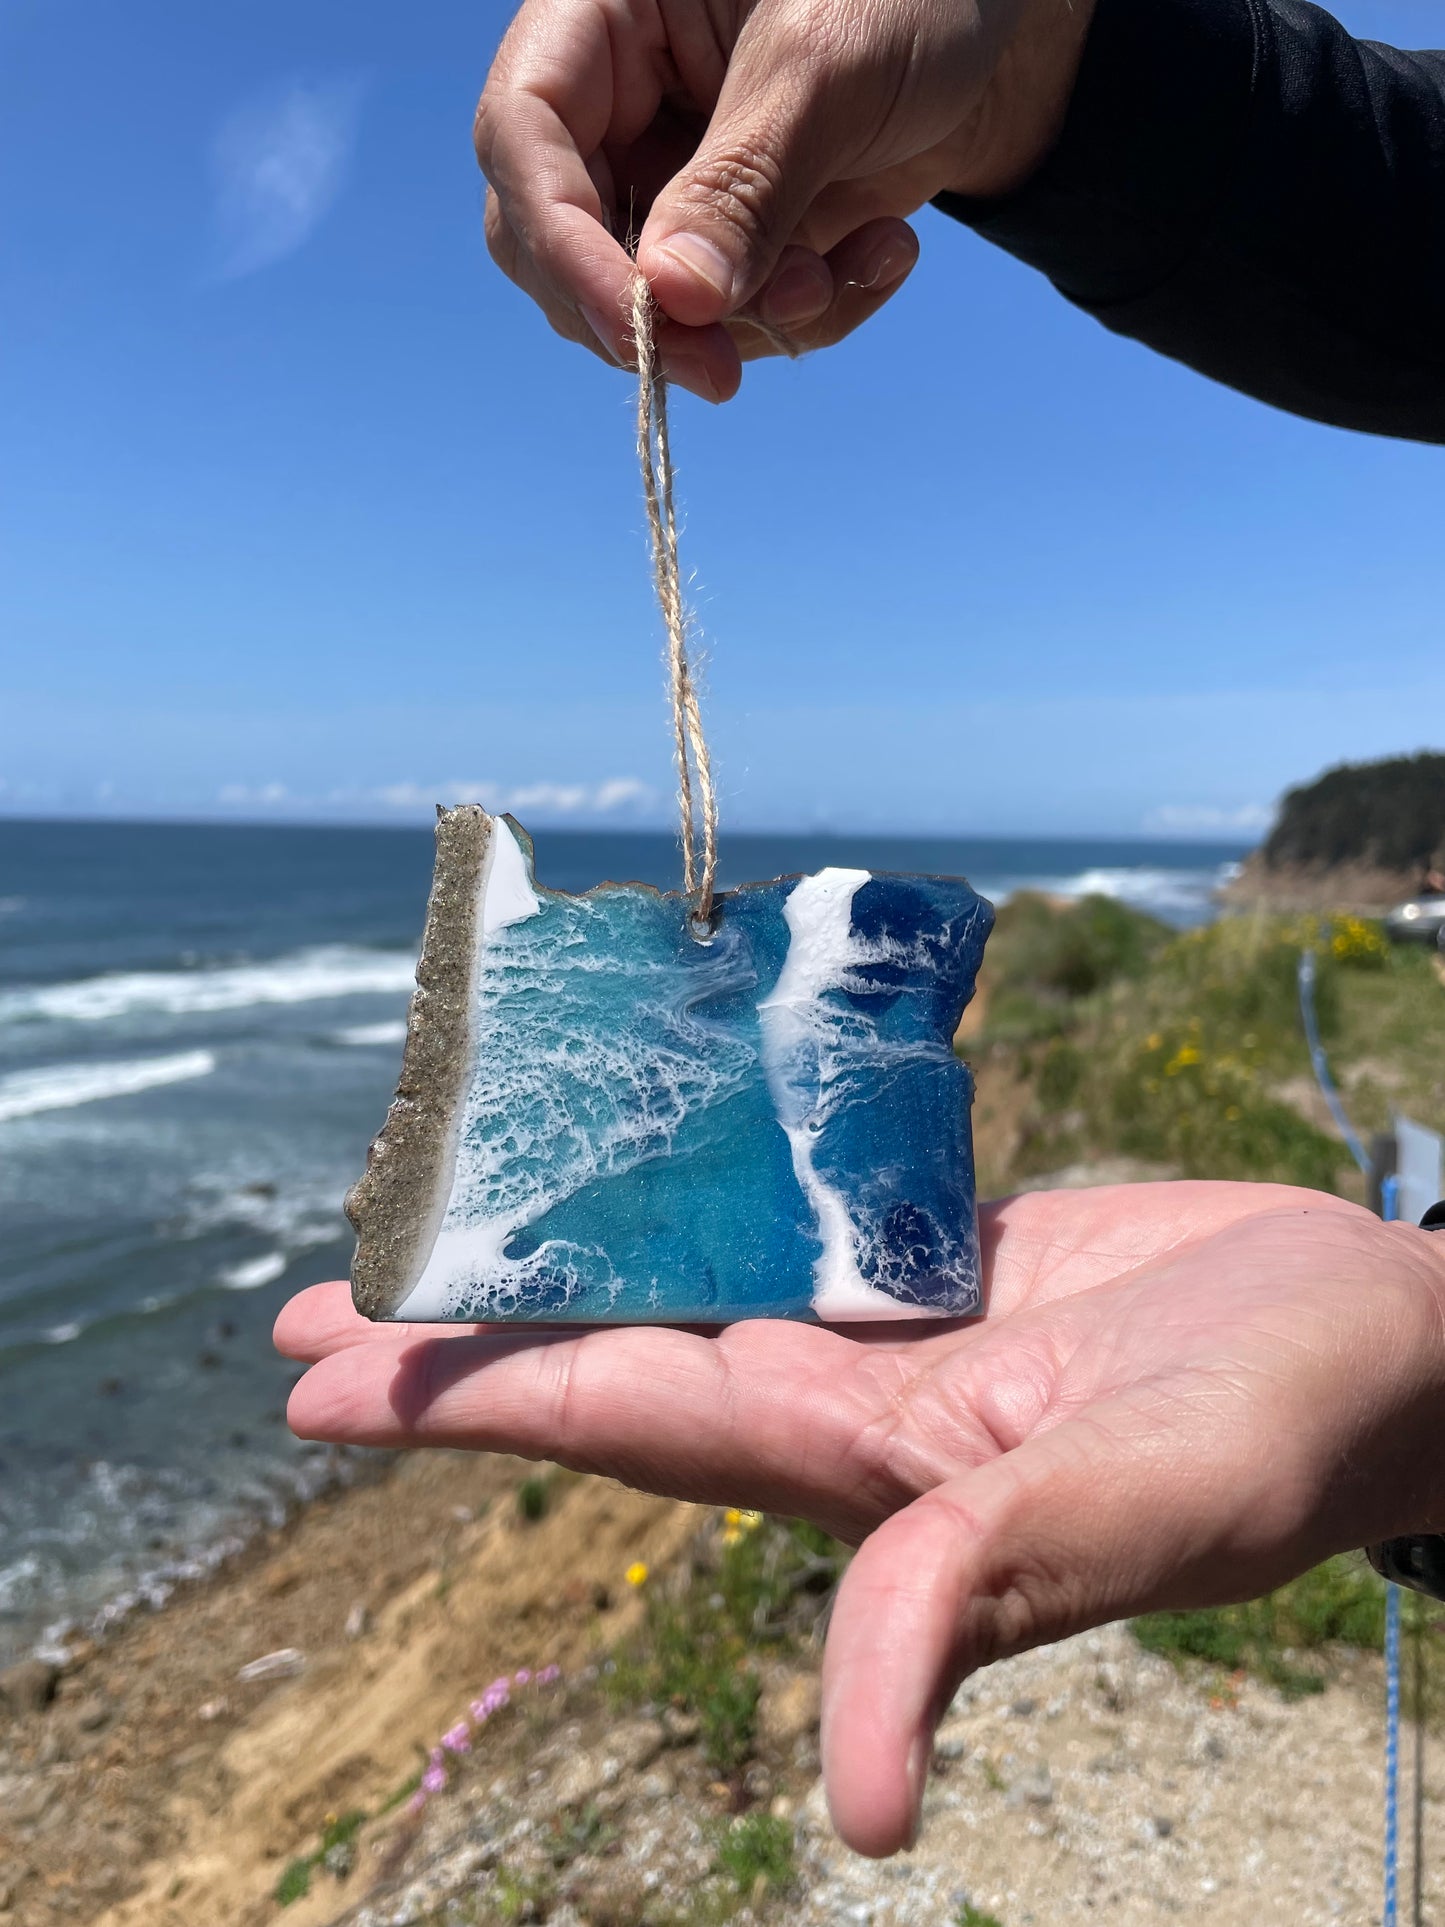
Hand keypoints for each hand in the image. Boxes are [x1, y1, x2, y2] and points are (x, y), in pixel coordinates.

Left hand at [276, 1182, 1444, 1855]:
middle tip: (302, 1312)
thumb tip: (864, 1804)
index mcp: (869, 1469)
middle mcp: (853, 1405)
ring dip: (555, 1263)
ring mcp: (894, 1331)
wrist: (1380, 1341)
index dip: (468, 1404)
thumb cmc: (1295, 1428)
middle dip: (460, 1343)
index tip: (316, 1382)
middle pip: (616, 1360)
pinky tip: (632, 1167)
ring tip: (431, 1230)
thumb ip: (989, 1608)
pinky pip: (786, 1215)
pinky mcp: (943, 1261)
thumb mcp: (1149, 1512)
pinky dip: (695, 1189)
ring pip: (685, 1284)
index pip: (628, 1422)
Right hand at [475, 0, 1096, 398]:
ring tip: (862, 262)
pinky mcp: (732, 236)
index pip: (523, 138)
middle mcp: (614, 99)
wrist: (1007, 16)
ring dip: (759, 321)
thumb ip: (744, 184)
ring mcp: (670, 174)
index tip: (639, 327)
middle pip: (562, 244)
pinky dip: (811, 313)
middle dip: (664, 315)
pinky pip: (735, 318)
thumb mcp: (829, 67)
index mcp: (600, 13)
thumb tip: (670, 302)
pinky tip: (886, 253)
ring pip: (654, 305)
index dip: (562, 244)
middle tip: (737, 362)